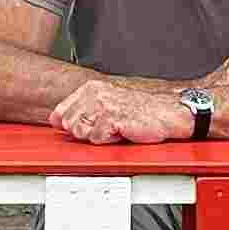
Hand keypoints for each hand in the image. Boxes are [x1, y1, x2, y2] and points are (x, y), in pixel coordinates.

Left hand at [49, 76, 192, 144]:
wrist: (168, 111)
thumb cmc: (142, 109)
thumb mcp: (108, 103)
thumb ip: (84, 110)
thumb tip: (61, 121)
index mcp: (90, 88)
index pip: (60, 112)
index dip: (68, 126)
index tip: (82, 128)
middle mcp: (93, 94)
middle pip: (69, 126)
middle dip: (85, 133)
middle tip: (106, 129)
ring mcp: (101, 105)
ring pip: (81, 133)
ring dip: (98, 137)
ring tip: (115, 129)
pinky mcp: (111, 118)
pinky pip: (97, 139)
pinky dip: (110, 141)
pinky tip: (122, 132)